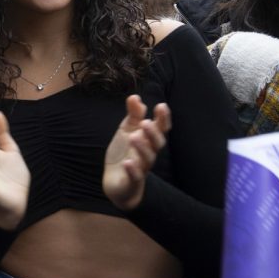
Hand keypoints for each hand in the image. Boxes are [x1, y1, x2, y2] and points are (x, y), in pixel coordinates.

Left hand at [103, 95, 170, 210]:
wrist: (115, 181)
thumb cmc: (124, 153)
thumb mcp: (127, 131)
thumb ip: (133, 115)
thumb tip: (135, 97)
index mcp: (148, 140)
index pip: (160, 129)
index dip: (163, 119)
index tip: (161, 106)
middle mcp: (148, 153)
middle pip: (157, 144)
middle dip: (153, 133)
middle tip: (145, 122)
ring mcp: (141, 168)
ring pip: (147, 159)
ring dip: (142, 148)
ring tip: (134, 137)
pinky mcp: (132, 181)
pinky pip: (135, 176)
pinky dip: (133, 170)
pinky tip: (128, 163)